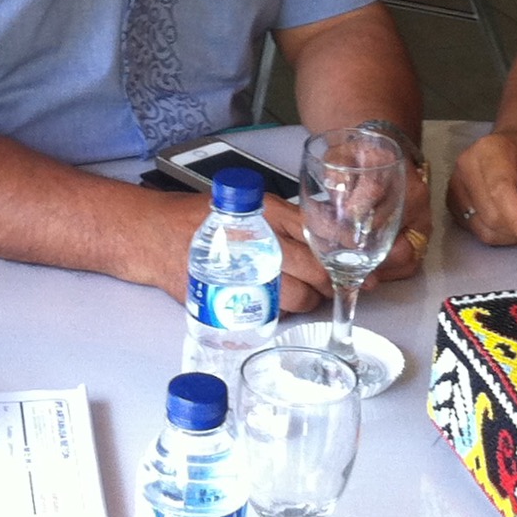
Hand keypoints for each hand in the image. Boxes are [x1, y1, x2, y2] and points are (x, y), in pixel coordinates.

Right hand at [139, 190, 328, 313]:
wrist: (155, 235)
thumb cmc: (203, 219)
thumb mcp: (248, 205)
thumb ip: (285, 219)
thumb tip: (330, 237)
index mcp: (266, 209)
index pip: (317, 232)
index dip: (343, 251)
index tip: (361, 264)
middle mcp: (257, 237)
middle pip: (312, 267)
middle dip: (328, 281)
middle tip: (332, 285)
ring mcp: (243, 269)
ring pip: (296, 296)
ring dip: (306, 300)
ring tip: (301, 295)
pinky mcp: (228, 296)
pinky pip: (270, 312)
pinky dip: (279, 311)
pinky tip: (274, 301)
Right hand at [446, 127, 516, 251]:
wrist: (509, 148)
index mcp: (490, 150)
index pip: (500, 190)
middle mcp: (466, 166)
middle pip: (492, 216)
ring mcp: (455, 186)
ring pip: (484, 229)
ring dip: (510, 233)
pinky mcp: (452, 204)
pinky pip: (477, 232)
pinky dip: (498, 233)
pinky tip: (506, 216)